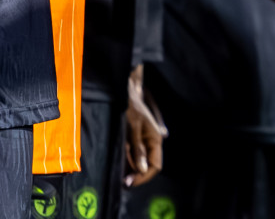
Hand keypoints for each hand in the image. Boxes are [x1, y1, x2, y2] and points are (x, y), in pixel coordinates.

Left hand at [123, 66, 165, 188]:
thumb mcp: (132, 130)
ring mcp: (145, 140)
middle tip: (122, 180)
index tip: (129, 182)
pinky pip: (134, 153)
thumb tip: (142, 169)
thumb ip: (137, 150)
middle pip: (148, 165)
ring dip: (131, 167)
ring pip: (141, 160)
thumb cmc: (131, 109)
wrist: (126, 93)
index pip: (155, 166)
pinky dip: (128, 159)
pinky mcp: (136, 138)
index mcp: (155, 140)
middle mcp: (152, 142)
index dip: (143, 176)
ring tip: (119, 172)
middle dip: (137, 173)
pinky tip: (120, 161)